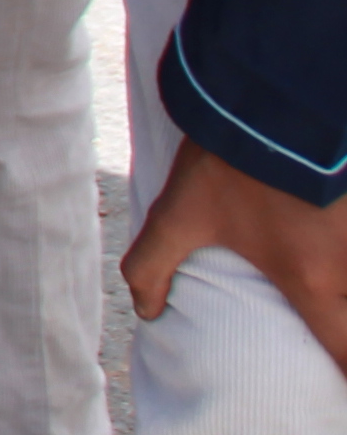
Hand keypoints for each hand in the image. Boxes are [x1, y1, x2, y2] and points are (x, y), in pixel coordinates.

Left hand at [122, 137, 346, 362]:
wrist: (269, 96)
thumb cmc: (229, 161)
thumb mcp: (179, 214)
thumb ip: (152, 266)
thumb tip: (147, 311)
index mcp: (311, 281)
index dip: (343, 373)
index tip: (331, 378)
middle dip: (346, 331)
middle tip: (327, 330)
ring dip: (344, 288)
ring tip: (326, 287)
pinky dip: (344, 253)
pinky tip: (328, 236)